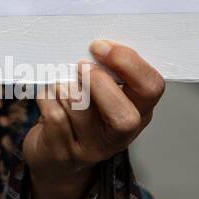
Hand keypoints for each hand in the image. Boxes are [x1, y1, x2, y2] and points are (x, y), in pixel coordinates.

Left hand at [21, 39, 164, 198]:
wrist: (55, 156)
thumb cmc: (81, 111)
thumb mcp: (101, 91)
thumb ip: (106, 69)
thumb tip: (95, 43)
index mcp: (138, 109)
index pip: (152, 88)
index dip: (128, 63)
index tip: (100, 46)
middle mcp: (121, 134)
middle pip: (125, 117)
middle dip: (99, 84)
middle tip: (81, 67)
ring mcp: (92, 148)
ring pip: (80, 112)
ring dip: (65, 88)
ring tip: (60, 84)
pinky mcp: (64, 153)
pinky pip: (55, 118)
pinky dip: (47, 99)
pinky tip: (48, 98)